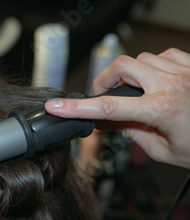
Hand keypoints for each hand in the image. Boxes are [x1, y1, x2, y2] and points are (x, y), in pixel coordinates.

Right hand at [45, 48, 189, 168]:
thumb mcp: (164, 151)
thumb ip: (132, 133)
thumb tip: (110, 123)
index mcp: (163, 110)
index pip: (108, 108)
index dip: (77, 108)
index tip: (56, 106)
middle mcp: (174, 85)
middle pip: (122, 66)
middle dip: (105, 79)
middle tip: (102, 94)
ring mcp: (187, 72)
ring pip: (143, 58)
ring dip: (131, 74)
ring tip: (135, 92)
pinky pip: (167, 54)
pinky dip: (155, 65)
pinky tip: (157, 79)